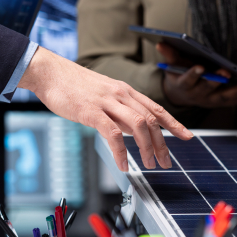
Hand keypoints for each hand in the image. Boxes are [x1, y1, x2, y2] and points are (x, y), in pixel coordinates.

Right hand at [19, 47, 192, 171]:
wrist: (49, 72)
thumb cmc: (72, 85)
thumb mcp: (103, 95)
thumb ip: (119, 110)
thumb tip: (133, 130)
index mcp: (125, 90)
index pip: (156, 108)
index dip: (174, 123)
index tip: (187, 136)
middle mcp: (121, 94)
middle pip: (151, 120)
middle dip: (162, 143)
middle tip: (166, 162)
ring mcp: (107, 102)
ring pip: (138, 125)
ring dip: (147, 148)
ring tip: (149, 164)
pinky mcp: (91, 111)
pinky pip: (112, 134)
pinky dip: (121, 152)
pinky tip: (123, 164)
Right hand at [157, 43, 236, 107]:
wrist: (182, 95)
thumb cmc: (179, 76)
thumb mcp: (172, 65)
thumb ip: (170, 55)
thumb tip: (161, 43)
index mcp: (185, 85)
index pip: (189, 80)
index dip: (194, 74)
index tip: (200, 67)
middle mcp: (198, 95)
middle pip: (208, 89)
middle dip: (217, 81)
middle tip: (227, 73)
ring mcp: (211, 100)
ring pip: (225, 97)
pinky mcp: (221, 102)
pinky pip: (236, 102)